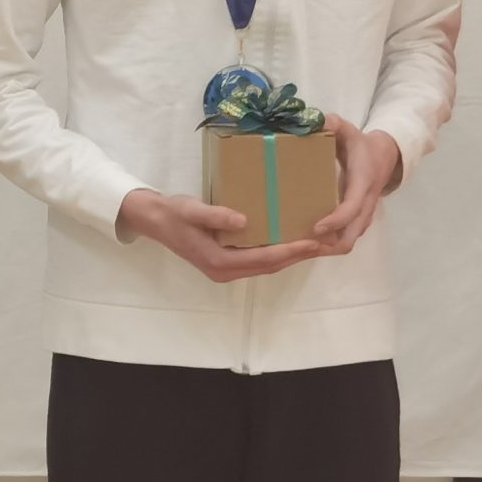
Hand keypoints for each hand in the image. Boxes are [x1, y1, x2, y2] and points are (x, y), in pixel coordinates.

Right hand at [117, 187, 330, 282]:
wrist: (154, 220)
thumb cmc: (173, 214)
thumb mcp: (191, 211)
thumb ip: (216, 216)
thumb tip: (243, 221)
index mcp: (220, 262)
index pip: (264, 258)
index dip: (291, 251)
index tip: (314, 243)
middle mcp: (226, 271)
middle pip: (271, 265)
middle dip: (299, 256)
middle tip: (328, 245)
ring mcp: (227, 269)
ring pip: (267, 264)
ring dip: (292, 256)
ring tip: (317, 244)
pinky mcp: (227, 262)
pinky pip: (259, 260)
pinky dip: (279, 252)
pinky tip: (291, 241)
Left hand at [308, 116, 402, 254]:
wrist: (385, 156)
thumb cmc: (360, 144)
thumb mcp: (348, 130)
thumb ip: (333, 123)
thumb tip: (318, 122)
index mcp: (362, 184)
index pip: (352, 209)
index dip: (335, 221)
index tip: (315, 227)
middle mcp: (366, 204)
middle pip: (350, 237)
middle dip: (327, 246)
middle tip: (300, 246)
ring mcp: (364, 215)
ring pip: (348, 241)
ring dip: (327, 248)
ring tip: (300, 248)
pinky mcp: (359, 220)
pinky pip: (346, 238)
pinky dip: (330, 244)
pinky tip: (308, 241)